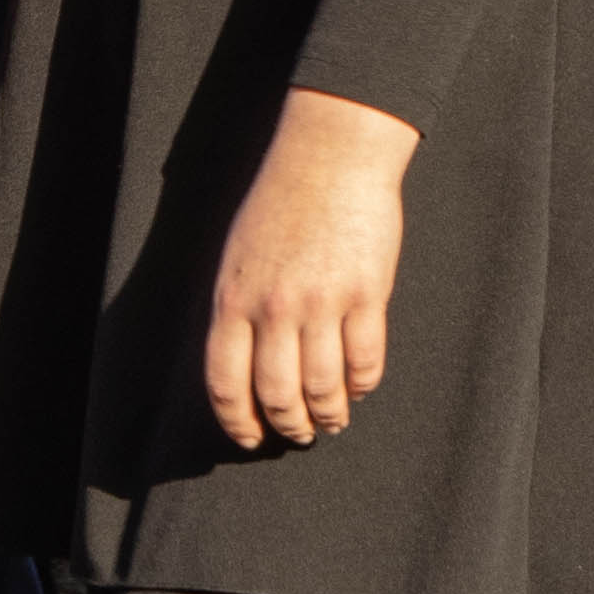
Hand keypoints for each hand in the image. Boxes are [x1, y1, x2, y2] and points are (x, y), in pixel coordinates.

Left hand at [205, 86, 415, 450]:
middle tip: (300, 433)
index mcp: (233, 300)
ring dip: (329, 414)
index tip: (250, 438)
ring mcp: (322, 303)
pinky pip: (365, 360)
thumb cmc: (279, 202)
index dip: (238, 422)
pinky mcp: (367, 294)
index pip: (226, 383)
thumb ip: (237, 311)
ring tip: (333, 420)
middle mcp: (274, 308)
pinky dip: (363, 384)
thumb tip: (243, 369)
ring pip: (324, 386)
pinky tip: (360, 387)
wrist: (330, 155)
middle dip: (289, 426)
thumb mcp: (237, 257)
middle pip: (277, 395)